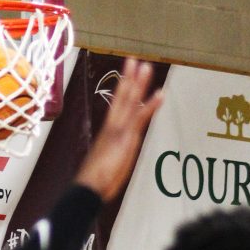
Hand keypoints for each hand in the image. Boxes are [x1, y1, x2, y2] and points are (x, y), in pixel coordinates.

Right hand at [74, 56, 163, 201]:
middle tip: (133, 60)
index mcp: (107, 132)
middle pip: (121, 97)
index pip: (116, 106)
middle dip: (128, 78)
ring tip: (146, 67)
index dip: (122, 90)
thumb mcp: (105, 164)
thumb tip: (112, 155)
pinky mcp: (125, 138)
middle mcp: (112, 127)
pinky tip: (160, 94)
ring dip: (139, 83)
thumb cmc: (94, 182)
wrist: (89, 188)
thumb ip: (111, 154)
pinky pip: (140, 118)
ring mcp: (118, 130)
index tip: (127, 77)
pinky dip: (151, 105)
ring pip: (129, 102)